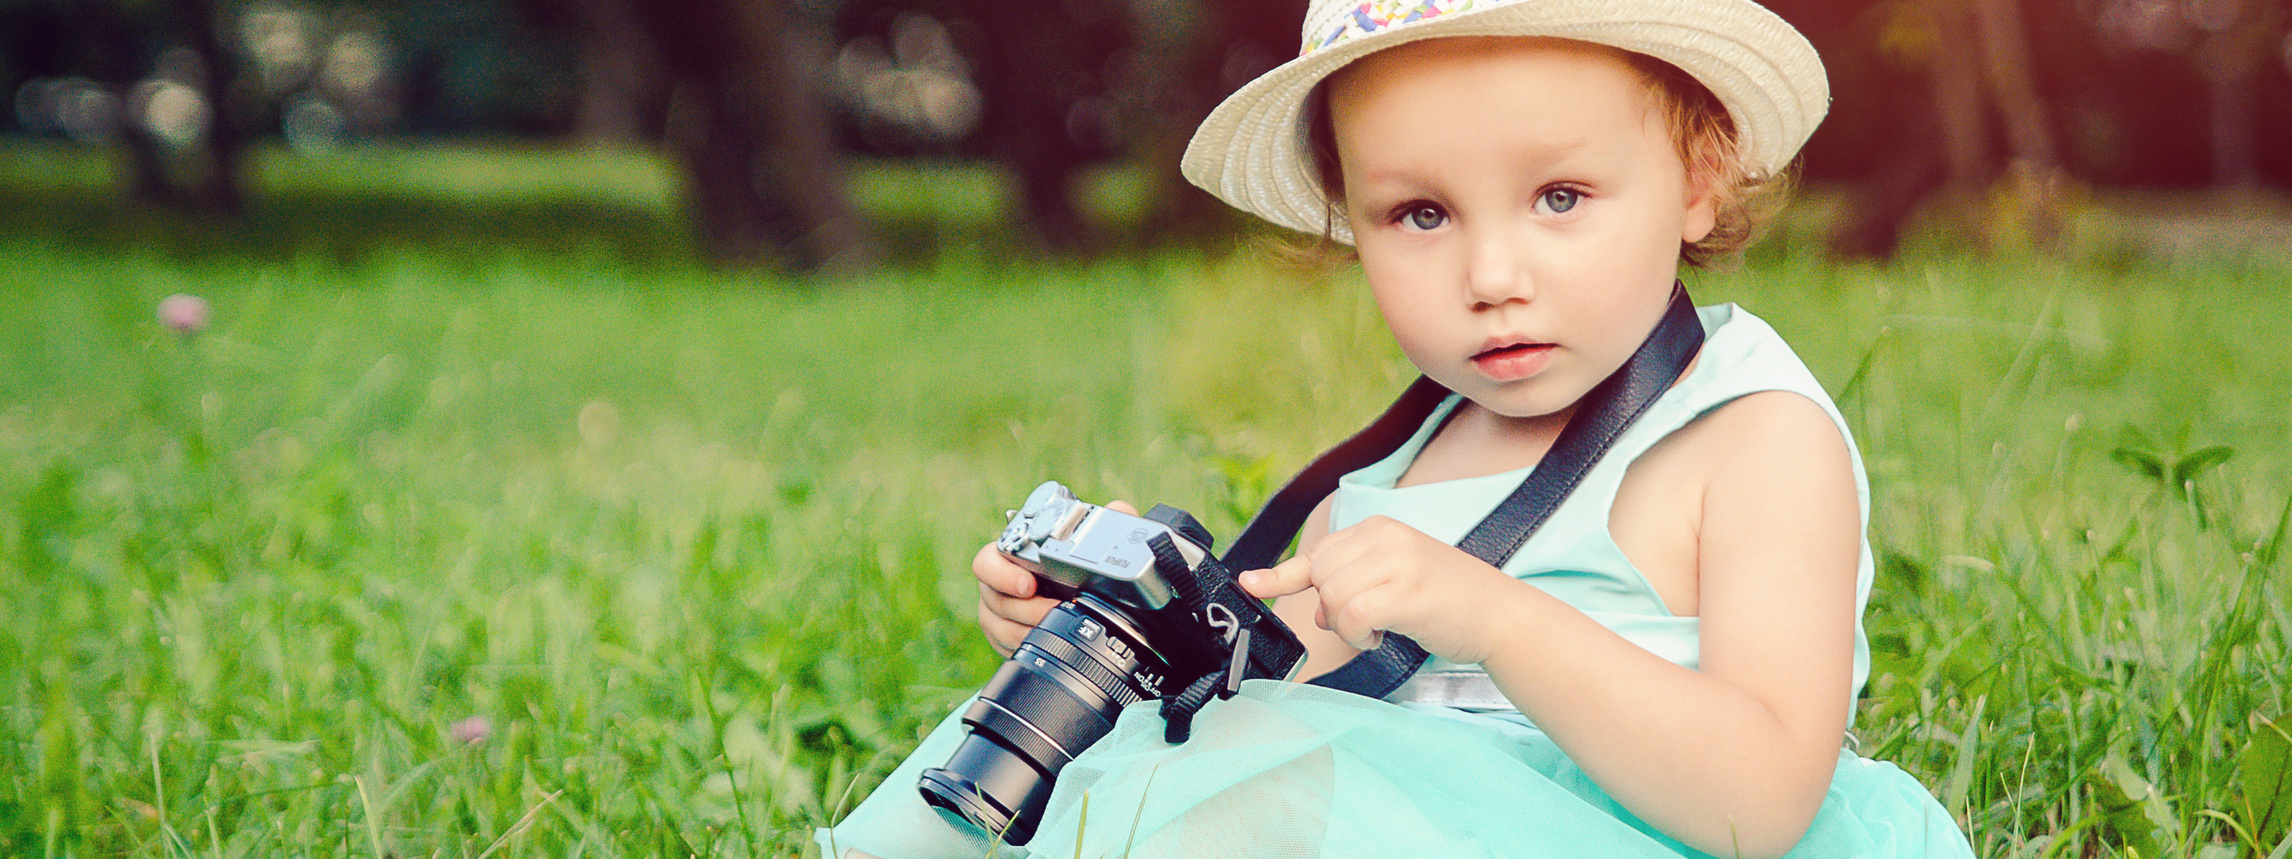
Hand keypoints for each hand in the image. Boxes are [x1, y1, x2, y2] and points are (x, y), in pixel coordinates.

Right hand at [973, 499, 1137, 655]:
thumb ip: (1106, 521)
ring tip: (1055, 627)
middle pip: (993, 599)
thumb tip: (1120, 510)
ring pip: (998, 626)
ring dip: (1026, 629)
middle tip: (1053, 610)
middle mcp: (996, 583)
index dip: (1002, 574)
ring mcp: (997, 612)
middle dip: (1025, 609)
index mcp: (1008, 555)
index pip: (987, 561)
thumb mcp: (1091, 542)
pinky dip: (1024, 645)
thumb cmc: (1075, 563)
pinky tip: (1045, 642)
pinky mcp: (1003, 636)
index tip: (1029, 584)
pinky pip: (1004, 645)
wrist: (1076, 594)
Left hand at [1239, 515, 1515, 663]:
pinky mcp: (1405, 592)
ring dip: (1345, 626)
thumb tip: (1315, 610)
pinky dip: (1357, 635)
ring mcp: (1396, 562)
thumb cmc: (1447, 601)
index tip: (1250, 583)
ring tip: (1377, 629)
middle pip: (1319, 576)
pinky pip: (1351, 616)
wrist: (1499, 615)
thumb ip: (1352, 586)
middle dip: (1330, 609)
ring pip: (1331, 598)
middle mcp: (1385, 537)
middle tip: (1363, 623)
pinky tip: (1379, 637)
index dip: (1281, 574)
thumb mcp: (1395, 581)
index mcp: (1379, 529)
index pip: (1317, 552)